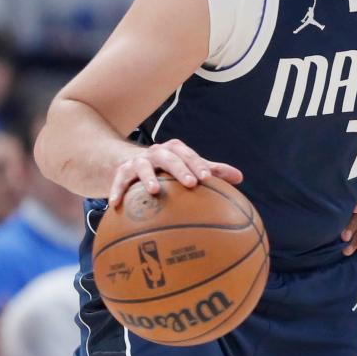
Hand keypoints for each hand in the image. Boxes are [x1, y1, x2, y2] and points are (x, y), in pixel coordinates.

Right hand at [108, 138, 242, 206]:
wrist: (124, 160)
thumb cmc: (163, 167)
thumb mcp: (185, 166)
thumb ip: (211, 170)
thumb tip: (240, 177)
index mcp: (174, 151)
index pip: (189, 155)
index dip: (199, 165)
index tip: (209, 178)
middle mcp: (156, 153)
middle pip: (169, 157)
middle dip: (180, 168)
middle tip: (191, 183)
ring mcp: (137, 162)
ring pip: (142, 166)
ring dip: (147, 177)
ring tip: (153, 191)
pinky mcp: (120, 172)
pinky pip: (118, 182)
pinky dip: (117, 191)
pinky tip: (116, 204)